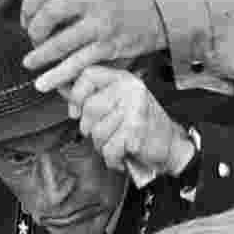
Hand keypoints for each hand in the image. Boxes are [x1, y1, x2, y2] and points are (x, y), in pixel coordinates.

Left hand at [21, 0, 166, 93]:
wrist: (156, 13)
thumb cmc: (122, 0)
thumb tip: (36, 8)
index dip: (28, 4)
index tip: (26, 17)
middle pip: (49, 12)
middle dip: (33, 29)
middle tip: (32, 37)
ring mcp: (101, 24)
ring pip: (60, 42)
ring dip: (40, 55)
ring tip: (30, 62)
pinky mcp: (108, 46)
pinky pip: (77, 62)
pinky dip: (58, 74)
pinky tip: (46, 80)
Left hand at [67, 66, 193, 175]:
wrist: (172, 146)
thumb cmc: (142, 126)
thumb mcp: (117, 102)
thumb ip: (91, 94)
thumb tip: (61, 86)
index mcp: (123, 79)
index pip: (88, 74)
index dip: (76, 95)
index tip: (74, 111)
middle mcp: (130, 89)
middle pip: (89, 108)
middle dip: (91, 130)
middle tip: (108, 133)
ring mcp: (134, 108)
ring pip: (97, 132)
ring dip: (103, 146)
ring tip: (118, 143)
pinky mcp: (136, 129)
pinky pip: (109, 149)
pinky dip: (113, 159)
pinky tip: (123, 155)